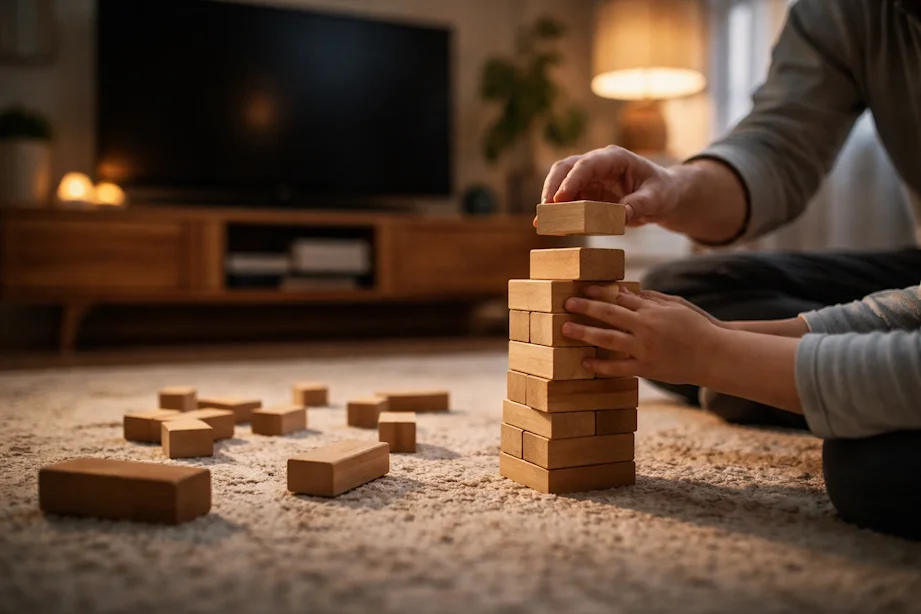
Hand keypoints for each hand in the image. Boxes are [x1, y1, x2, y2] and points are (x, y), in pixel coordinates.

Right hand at [536, 145, 682, 226]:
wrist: (663, 195)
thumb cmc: (662, 191)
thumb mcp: (656, 198)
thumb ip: (639, 204)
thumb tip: (621, 215)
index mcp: (615, 158)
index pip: (588, 165)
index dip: (571, 180)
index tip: (558, 198)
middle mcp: (598, 164)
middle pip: (566, 168)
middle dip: (552, 187)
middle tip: (545, 209)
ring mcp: (589, 178)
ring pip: (561, 183)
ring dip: (551, 201)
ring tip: (543, 221)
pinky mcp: (586, 192)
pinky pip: (567, 200)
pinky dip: (557, 211)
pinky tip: (549, 224)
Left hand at [562, 287, 725, 384]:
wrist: (715, 355)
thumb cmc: (697, 327)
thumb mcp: (676, 306)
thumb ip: (650, 299)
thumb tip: (627, 292)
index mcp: (652, 311)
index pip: (620, 298)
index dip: (600, 292)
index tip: (583, 289)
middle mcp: (645, 328)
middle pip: (609, 314)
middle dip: (586, 308)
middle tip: (566, 304)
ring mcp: (644, 349)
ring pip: (608, 340)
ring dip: (585, 333)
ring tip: (566, 330)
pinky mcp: (647, 369)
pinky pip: (619, 368)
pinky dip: (601, 366)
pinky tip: (586, 362)